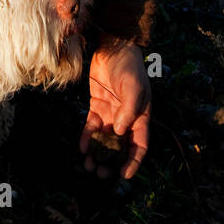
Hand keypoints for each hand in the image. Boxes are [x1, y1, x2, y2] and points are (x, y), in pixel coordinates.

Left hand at [80, 40, 150, 180]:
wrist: (113, 47)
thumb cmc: (129, 66)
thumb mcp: (133, 87)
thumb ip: (129, 109)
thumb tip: (120, 132)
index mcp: (141, 117)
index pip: (140, 145)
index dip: (134, 162)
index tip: (124, 175)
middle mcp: (126, 119)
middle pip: (120, 146)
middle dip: (112, 162)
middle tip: (102, 174)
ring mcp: (111, 113)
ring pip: (105, 140)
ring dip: (98, 154)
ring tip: (89, 166)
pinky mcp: (97, 106)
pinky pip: (92, 127)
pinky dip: (87, 138)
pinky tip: (82, 148)